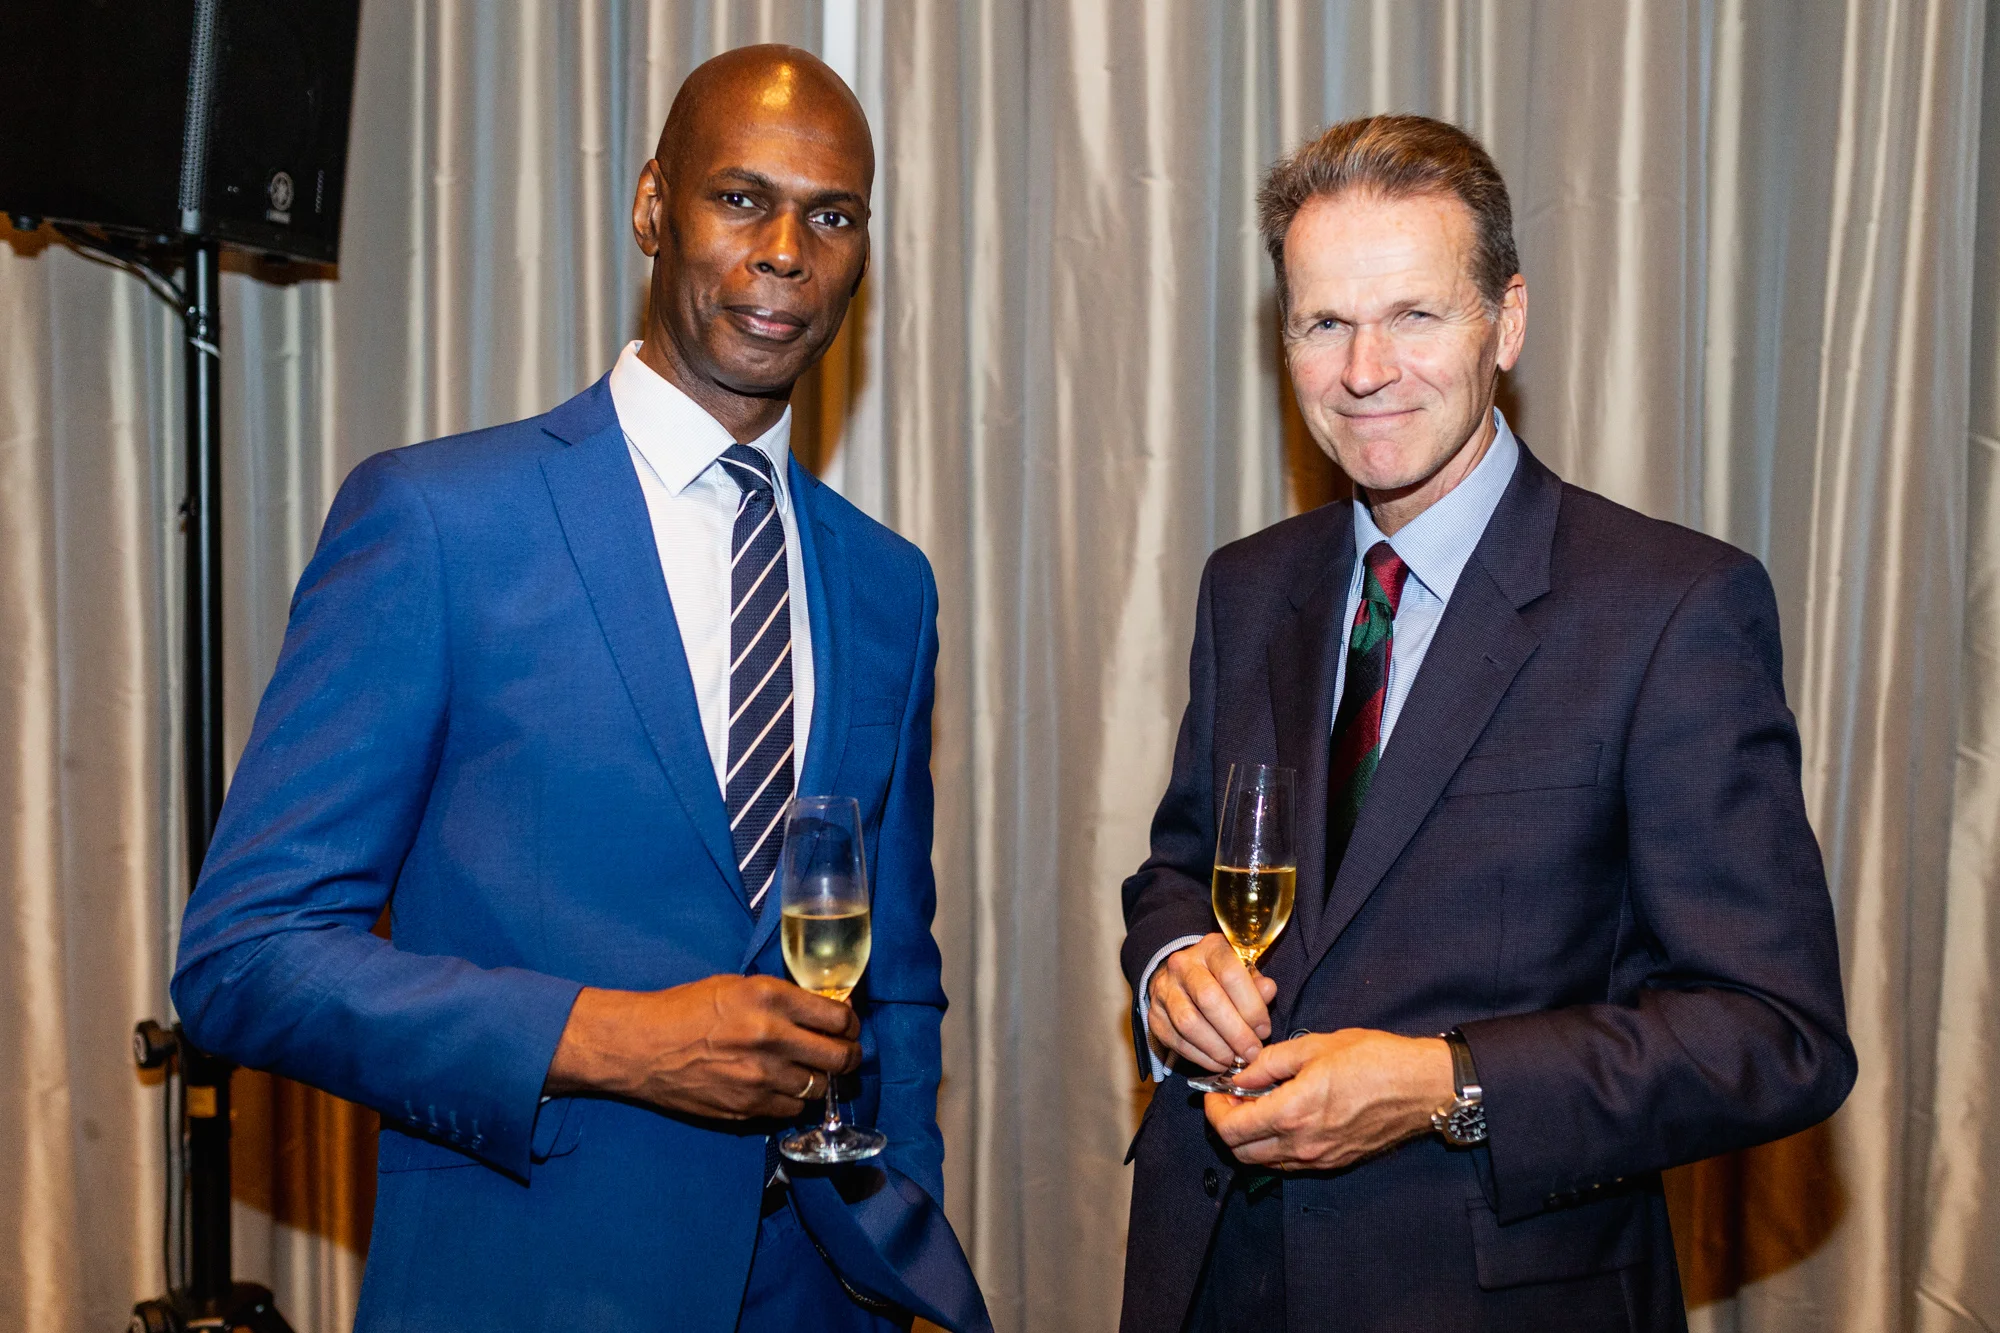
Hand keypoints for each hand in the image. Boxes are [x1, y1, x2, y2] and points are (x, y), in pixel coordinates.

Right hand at [545, 975, 860, 1120]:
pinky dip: (793, 1100)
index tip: (846, 1026)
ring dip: (820, 1079)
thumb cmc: (685, 1009)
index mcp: (769, 998)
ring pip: (819, 1087)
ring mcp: (760, 1077)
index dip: (849, 1023)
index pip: (838, 1017)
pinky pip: (792, 1109)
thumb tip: (822, 1012)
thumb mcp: (736, 986)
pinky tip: (782, 1088)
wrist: (641, 1047)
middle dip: (850, 1055)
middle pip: (840, 1057)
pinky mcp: (747, 1108)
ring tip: (810, 1070)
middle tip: (845, 1053)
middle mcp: (771, 1037)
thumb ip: (781, 999)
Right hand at [1147, 933, 1278, 1072]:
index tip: (1264, 1030)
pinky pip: (1177, 1041)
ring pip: (1189, 1023)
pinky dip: (1200, 1057)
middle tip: (1252, 1053)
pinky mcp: (1154, 1016)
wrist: (1182, 979)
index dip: (1251, 1006)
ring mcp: (1164, 990)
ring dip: (1217, 1048)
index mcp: (1211, 949)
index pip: (1231, 974)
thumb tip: (1267, 990)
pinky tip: (1218, 1062)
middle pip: (1208, 999)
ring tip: (1235, 1060)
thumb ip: (1257, 984)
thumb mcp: (1244, 973)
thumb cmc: (1222, 978)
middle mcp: (1182, 965)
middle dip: (1235, 1033)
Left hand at [1205, 1029, 1452, 1171]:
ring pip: (1264, 1162)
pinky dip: (1275, 1147)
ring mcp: (1319, 1159)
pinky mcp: (1335, 1163)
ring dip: (1250, 1139)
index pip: (1230, 1129)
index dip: (1214, 1111)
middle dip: (1226, 1127)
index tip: (1217, 1092)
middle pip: (1240, 1154)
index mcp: (1292, 1113)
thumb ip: (1270, 1063)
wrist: (1422, 1087)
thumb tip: (1242, 1074)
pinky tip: (1284, 1118)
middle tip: (1231, 1100)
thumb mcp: (1315, 1047)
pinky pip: (1290, 1164)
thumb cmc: (1375, 1060)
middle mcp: (1302, 1145)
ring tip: (1257, 1106)